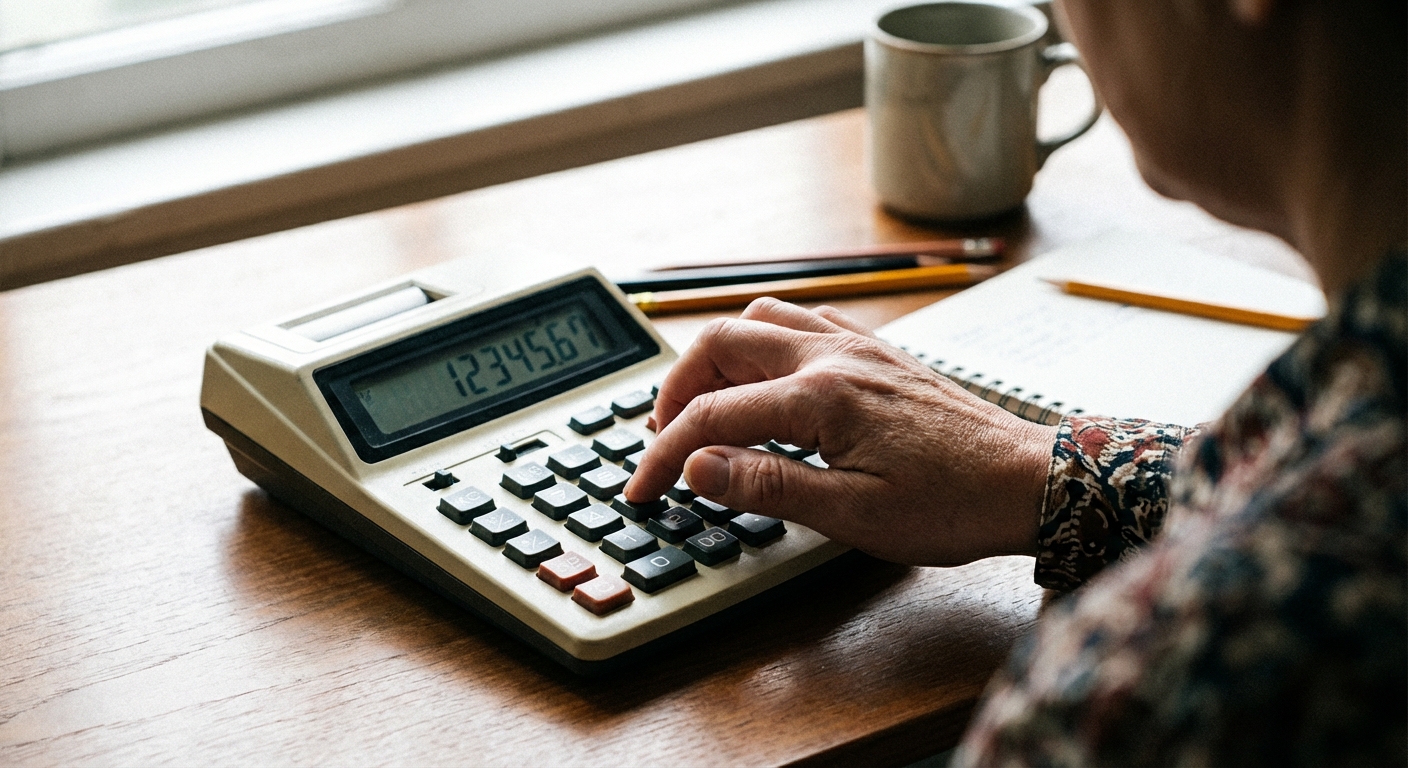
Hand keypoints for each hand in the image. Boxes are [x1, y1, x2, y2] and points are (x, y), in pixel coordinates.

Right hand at [624, 298, 1056, 565]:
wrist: (1028, 481)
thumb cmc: (951, 504)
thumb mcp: (854, 515)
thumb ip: (767, 486)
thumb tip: (696, 466)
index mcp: (820, 397)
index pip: (712, 417)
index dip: (664, 456)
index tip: (642, 489)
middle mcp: (833, 356)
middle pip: (721, 343)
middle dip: (676, 389)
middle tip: (662, 440)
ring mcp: (857, 345)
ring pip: (759, 319)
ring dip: (716, 356)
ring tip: (702, 404)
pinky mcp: (876, 350)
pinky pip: (801, 321)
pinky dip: (761, 342)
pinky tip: (764, 380)